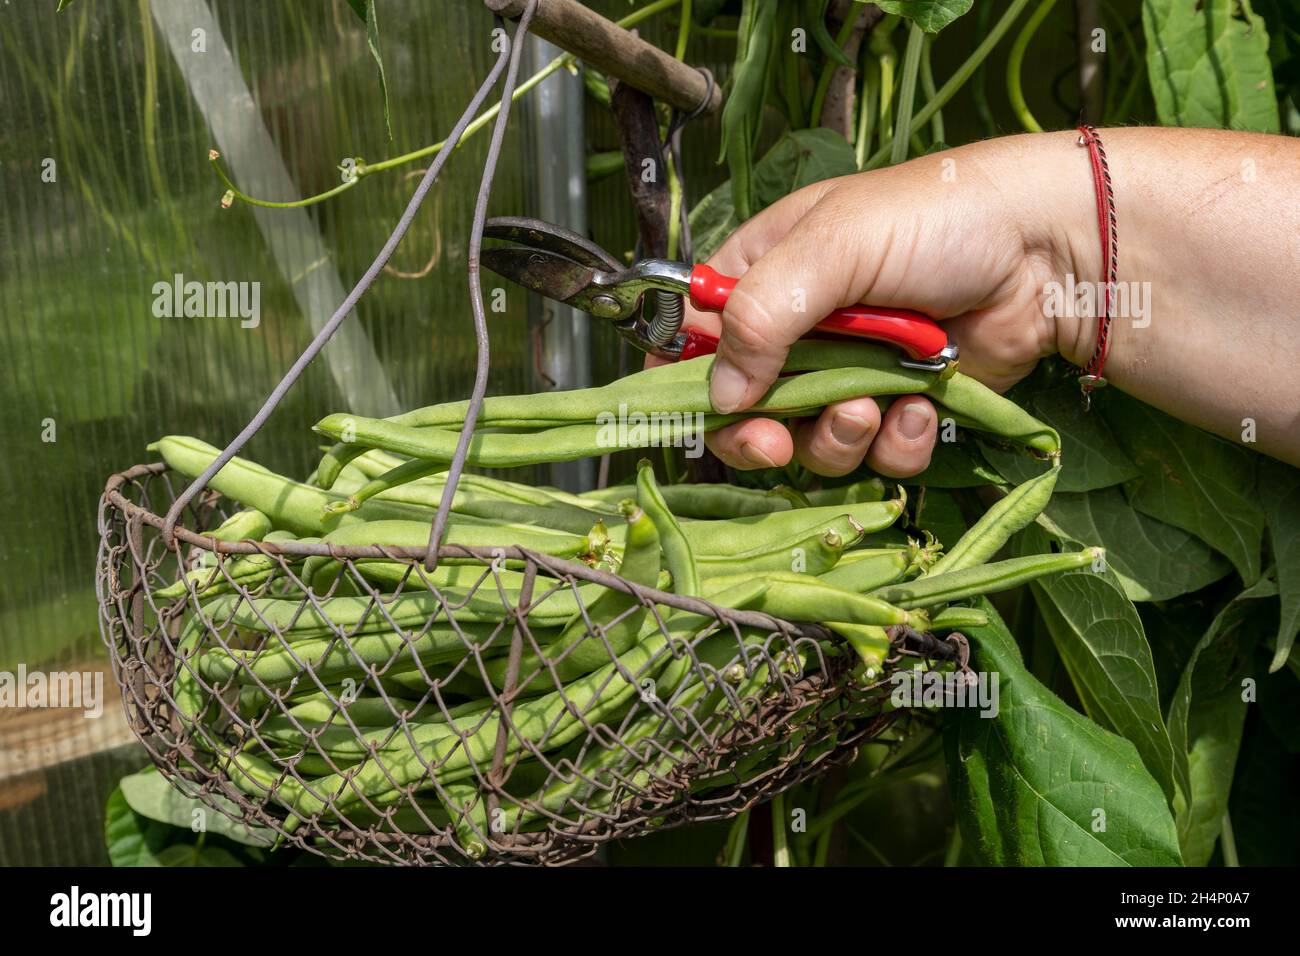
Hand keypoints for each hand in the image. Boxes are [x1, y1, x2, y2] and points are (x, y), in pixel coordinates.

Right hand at [659, 136, 1071, 476]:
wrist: (1046, 251)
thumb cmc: (934, 221)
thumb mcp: (832, 248)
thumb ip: (762, 315)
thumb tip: (720, 395)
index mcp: (765, 273)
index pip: (697, 335)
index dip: (687, 377)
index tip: (694, 411)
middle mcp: (801, 329)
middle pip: (747, 408)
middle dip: (761, 432)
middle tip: (775, 442)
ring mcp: (852, 372)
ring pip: (811, 441)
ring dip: (838, 435)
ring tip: (874, 403)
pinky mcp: (902, 407)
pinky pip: (877, 453)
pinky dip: (897, 440)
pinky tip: (924, 402)